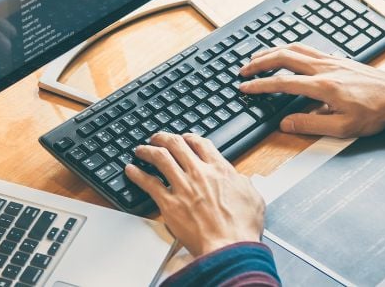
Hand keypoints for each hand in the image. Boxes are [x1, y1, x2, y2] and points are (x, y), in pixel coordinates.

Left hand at [125, 133, 264, 256]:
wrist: (230, 247)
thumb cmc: (241, 228)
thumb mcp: (253, 198)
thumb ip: (244, 183)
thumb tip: (240, 179)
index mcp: (220, 170)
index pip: (200, 144)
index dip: (189, 137)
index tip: (185, 138)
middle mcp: (199, 173)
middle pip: (176, 144)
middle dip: (164, 137)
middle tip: (157, 138)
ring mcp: (183, 187)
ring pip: (160, 157)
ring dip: (148, 150)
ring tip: (141, 150)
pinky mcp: (169, 204)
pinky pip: (149, 183)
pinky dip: (137, 174)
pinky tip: (131, 170)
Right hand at [239, 43, 384, 137]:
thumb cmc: (375, 113)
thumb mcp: (343, 128)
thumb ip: (311, 124)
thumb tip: (286, 123)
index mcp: (323, 86)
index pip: (282, 83)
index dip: (260, 86)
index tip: (244, 88)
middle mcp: (324, 68)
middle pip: (283, 57)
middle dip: (259, 62)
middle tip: (243, 70)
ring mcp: (331, 61)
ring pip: (295, 48)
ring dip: (272, 51)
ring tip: (257, 58)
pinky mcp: (337, 59)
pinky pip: (307, 48)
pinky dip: (290, 48)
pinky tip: (286, 53)